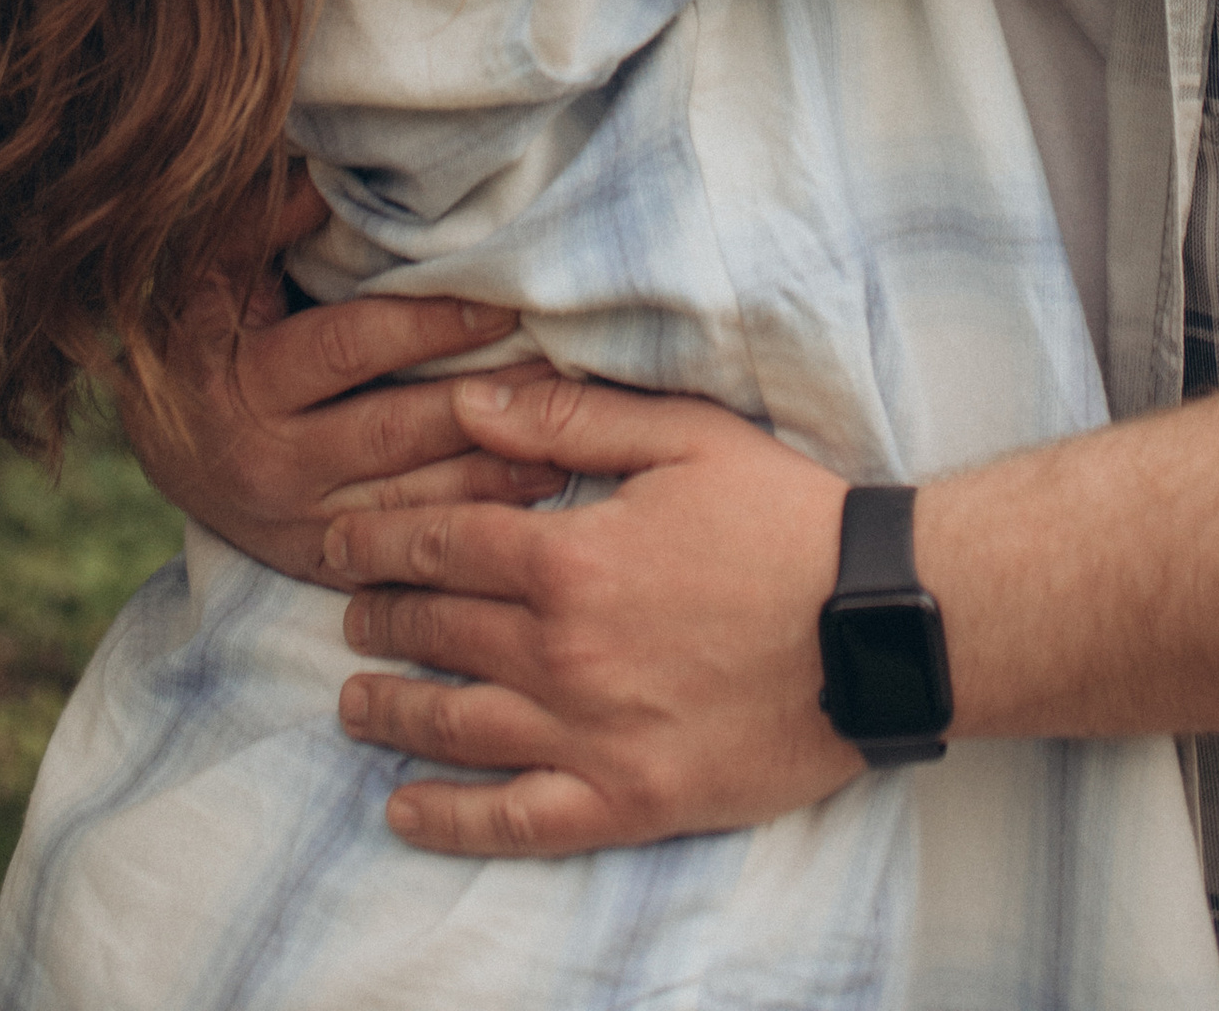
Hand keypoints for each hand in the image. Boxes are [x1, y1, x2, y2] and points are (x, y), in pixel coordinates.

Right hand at [106, 171, 562, 584]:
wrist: (165, 443)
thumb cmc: (205, 334)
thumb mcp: (215, 272)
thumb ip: (267, 221)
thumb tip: (321, 169)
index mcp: (239, 373)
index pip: (347, 345)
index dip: (426, 325)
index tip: (499, 302)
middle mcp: (263, 454)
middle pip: (390, 431)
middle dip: (479, 404)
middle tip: (559, 375)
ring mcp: (293, 520)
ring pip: (408, 502)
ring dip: (491, 473)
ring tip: (567, 442)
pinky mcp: (320, 563)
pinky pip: (406, 554)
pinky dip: (469, 530)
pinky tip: (528, 501)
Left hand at [327, 374, 851, 854]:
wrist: (879, 625)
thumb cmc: (787, 518)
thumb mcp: (684, 435)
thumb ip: (570, 416)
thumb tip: (470, 398)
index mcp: (571, 557)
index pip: (440, 543)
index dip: (379, 538)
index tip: (339, 537)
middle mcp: (563, 653)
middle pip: (438, 632)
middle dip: (378, 616)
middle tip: (346, 611)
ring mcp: (591, 736)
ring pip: (457, 726)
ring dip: (392, 711)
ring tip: (354, 700)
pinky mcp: (627, 801)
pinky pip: (516, 821)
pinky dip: (449, 819)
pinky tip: (405, 810)